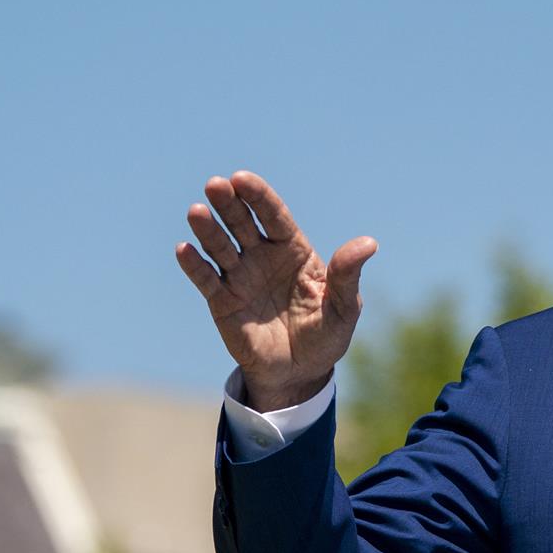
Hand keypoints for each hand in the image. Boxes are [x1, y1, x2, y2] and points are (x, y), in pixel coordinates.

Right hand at [175, 170, 376, 411]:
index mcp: (293, 249)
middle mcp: (262, 256)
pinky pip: (205, 279)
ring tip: (196, 212)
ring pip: (220, 246)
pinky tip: (184, 250)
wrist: (299, 374)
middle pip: (243, 222)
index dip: (258, 196)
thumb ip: (347, 274)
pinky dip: (194, 265)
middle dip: (229, 203)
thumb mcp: (342, 307)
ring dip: (207, 229)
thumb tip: (369, 243)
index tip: (242, 178)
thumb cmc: (325, 337)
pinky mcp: (222, 301)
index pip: (273, 216)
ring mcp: (240, 276)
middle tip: (215, 185)